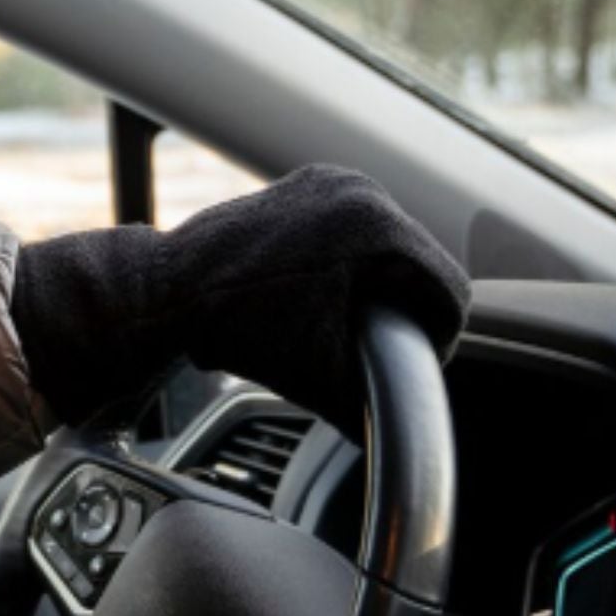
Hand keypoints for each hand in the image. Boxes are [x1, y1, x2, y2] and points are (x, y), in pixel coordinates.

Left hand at [10, 165, 468, 434]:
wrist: (167, 293)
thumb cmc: (240, 335)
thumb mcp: (325, 380)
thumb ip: (382, 404)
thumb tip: (410, 434)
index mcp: (378, 231)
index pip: (448, 291)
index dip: (440, 338)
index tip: (416, 363)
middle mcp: (360, 191)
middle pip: (423, 264)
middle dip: (408, 309)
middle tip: (380, 347)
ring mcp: (332, 181)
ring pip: (394, 243)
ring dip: (382, 283)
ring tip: (351, 320)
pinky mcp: (308, 182)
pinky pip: (357, 226)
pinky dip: (352, 259)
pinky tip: (328, 291)